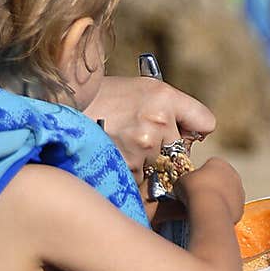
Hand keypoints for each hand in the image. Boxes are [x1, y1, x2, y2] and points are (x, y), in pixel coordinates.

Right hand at [85, 76, 215, 178]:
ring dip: (149, 167)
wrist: (64, 104)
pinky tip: (116, 158)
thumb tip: (197, 137)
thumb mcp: (143, 87)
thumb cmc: (105, 97)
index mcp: (164, 97)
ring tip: (123, 148)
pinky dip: (133, 177)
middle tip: (140, 140)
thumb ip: (175, 108)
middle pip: (183, 152)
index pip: (205, 123)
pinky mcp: (126, 168)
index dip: (192, 129)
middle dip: (167, 152)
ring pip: (164, 170)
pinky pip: (143, 182)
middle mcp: (158, 122)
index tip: (180, 130)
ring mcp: (142, 147)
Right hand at [175, 156, 244, 224]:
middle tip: (198, 195)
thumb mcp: (181, 180)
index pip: (209, 166)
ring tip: (203, 207)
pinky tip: (211, 214)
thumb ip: (186, 180)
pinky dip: (222, 210)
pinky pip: (229, 207)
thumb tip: (183, 186)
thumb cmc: (196, 190)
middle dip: (211, 187)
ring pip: (226, 194)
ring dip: (217, 199)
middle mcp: (233, 174)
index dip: (199, 175)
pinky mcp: (241, 206)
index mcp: (219, 162)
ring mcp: (239, 191)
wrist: (209, 208)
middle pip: (220, 180)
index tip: (193, 183)